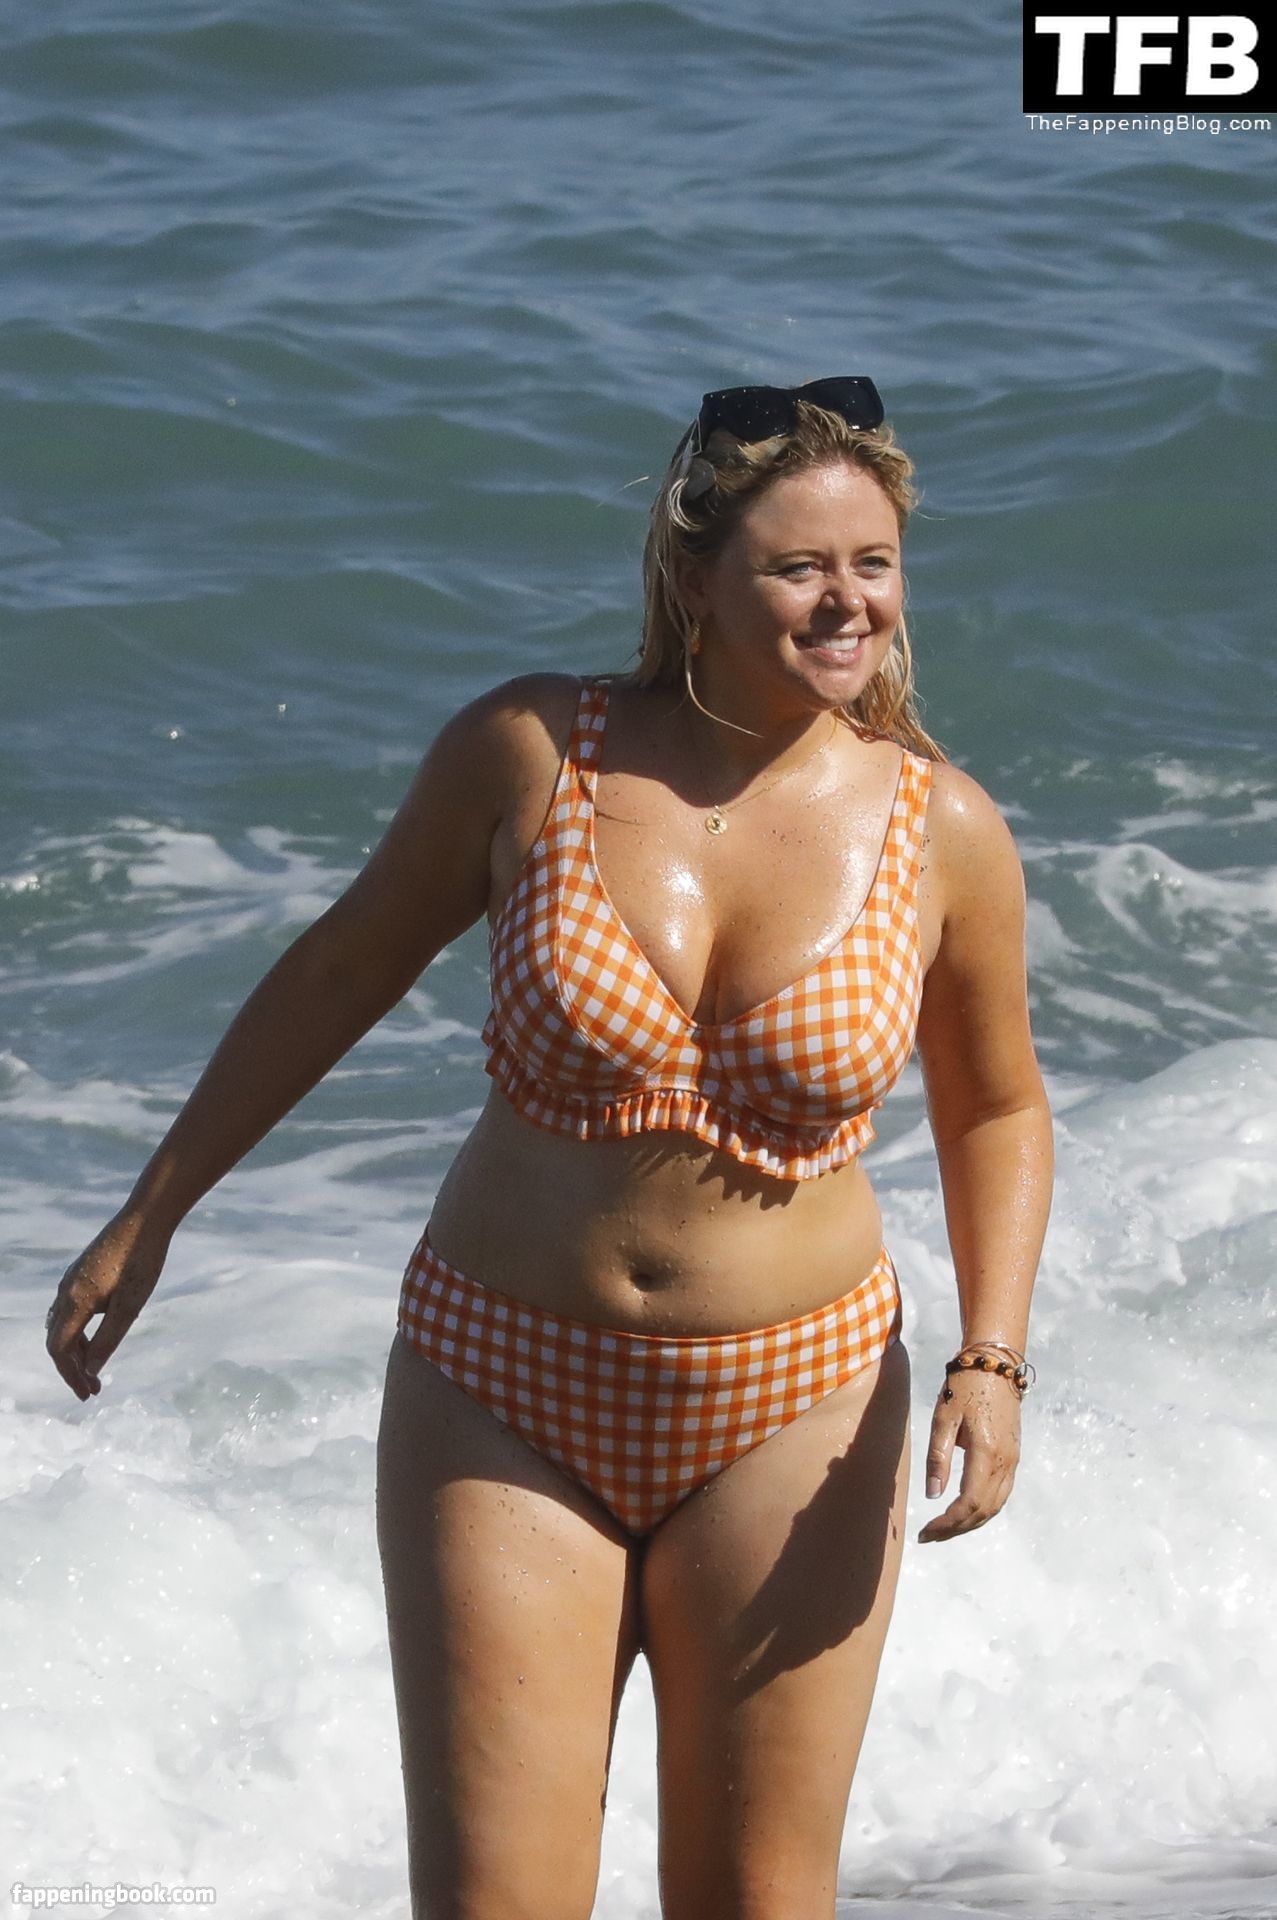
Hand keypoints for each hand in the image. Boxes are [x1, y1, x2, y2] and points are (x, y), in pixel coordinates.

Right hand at [45, 1212, 171, 1401]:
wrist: (145, 1219)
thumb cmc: (142, 1261)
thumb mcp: (130, 1306)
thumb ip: (108, 1339)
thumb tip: (90, 1371)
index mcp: (75, 1301)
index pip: (59, 1350)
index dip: (70, 1376)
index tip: (88, 1395)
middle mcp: (66, 1291)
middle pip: (57, 1340)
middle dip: (72, 1368)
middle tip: (94, 1389)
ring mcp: (71, 1280)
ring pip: (62, 1325)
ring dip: (75, 1351)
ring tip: (94, 1370)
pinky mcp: (81, 1273)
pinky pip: (69, 1310)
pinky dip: (77, 1332)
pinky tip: (94, 1339)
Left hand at [917, 1368, 1020, 1542]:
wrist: (995, 1363)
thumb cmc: (964, 1386)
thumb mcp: (943, 1419)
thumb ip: (938, 1458)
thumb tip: (933, 1496)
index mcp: (987, 1454)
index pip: (969, 1504)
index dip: (947, 1523)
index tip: (926, 1531)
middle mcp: (1006, 1463)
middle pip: (984, 1512)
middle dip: (956, 1529)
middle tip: (930, 1536)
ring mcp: (1013, 1461)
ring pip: (995, 1506)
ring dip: (970, 1523)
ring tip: (944, 1529)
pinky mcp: (1013, 1456)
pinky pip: (1001, 1494)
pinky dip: (983, 1509)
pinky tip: (964, 1511)